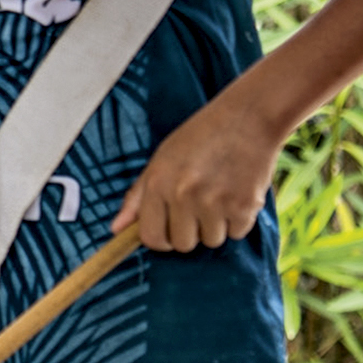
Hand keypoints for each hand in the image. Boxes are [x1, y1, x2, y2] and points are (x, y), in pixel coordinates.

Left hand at [112, 97, 279, 251]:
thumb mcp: (161, 159)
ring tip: (219, 193)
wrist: (246, 118)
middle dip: (190, 232)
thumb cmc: (200, 137)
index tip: (169, 230)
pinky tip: (236, 192)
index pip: (151, 237)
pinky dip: (238, 220)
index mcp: (158, 182)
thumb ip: (137, 196)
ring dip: (215, 225)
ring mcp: (214, 202)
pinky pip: (236, 234)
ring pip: (211, 241)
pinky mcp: (244, 207)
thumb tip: (116, 229)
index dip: (160, 238)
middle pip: (182, 245)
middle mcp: (183, 195)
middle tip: (198, 205)